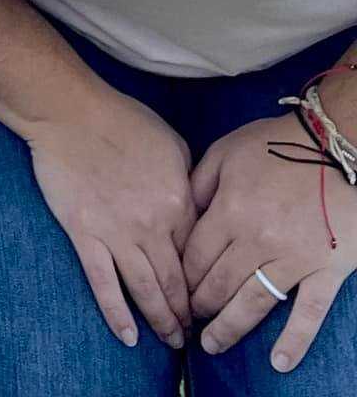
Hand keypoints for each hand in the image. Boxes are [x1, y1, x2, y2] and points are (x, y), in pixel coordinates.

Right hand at [27, 88, 196, 350]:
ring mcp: (117, 234)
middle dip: (188, 313)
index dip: (207, 281)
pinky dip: (116, 314)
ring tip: (172, 342)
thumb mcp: (172, 143)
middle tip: (194, 332)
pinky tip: (128, 337)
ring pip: (146, 291)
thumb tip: (196, 208)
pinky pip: (104, 284)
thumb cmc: (121, 119)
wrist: (69, 112)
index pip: (199, 256)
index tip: (211, 298)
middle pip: (176, 283)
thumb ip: (189, 181)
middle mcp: (152, 226)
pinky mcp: (85, 235)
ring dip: (161, 321)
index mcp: (178, 203)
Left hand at [185, 112, 356, 371]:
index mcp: (230, 210)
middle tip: (187, 320)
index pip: (195, 256)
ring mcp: (293, 258)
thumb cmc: (276, 144)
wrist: (335, 145)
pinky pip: (309, 312)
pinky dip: (295, 340)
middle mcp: (257, 240)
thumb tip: (181, 216)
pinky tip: (279, 362)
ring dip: (230, 327)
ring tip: (211, 344)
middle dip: (199, 305)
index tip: (173, 288)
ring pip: (253, 302)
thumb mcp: (226, 152)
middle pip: (218, 283)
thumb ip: (199, 185)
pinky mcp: (325, 270)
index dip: (181, 275)